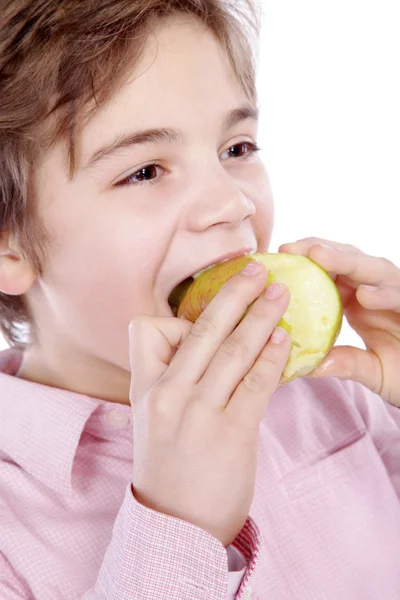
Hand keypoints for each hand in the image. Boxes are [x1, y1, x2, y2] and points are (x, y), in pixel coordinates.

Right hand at [129, 261, 290, 546]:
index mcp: (144, 387)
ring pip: (234, 349)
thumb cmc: (168, 467)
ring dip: (261, 316)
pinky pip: (257, 382)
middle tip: (257, 267)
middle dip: (233, 293)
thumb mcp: (151, 418)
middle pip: (203, 328)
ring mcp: (199, 412)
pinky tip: (286, 339)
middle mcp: (168, 394)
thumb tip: (211, 343)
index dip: (178, 317)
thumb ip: (173, 379)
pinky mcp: (232, 431)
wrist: (174, 525)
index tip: (206, 313)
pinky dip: (273, 356)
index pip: (150, 329)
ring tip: (280, 293)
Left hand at [279, 237, 399, 406]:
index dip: (307, 260)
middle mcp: (380, 290)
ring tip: (319, 257)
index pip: (333, 271)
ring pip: (376, 270)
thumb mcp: (371, 371)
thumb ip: (346, 363)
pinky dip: (386, 294)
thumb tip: (310, 366)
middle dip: (320, 250)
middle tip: (292, 248)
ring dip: (348, 261)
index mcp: (360, 299)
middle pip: (351, 260)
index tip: (279, 256)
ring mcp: (399, 295)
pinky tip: (365, 295)